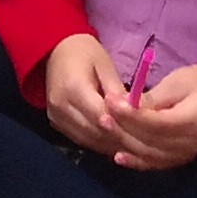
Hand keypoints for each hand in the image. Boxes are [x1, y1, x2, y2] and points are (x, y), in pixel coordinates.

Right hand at [38, 33, 133, 157]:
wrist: (56, 51)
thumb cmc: (85, 52)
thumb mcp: (105, 64)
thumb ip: (117, 90)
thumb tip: (134, 112)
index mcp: (73, 87)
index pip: (100, 116)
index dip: (121, 126)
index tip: (140, 131)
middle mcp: (60, 106)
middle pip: (94, 132)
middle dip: (118, 139)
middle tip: (141, 143)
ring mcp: (55, 117)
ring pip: (88, 140)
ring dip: (110, 145)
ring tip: (131, 146)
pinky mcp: (56, 124)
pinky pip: (81, 140)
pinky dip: (99, 143)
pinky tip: (114, 143)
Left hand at [112, 64, 196, 171]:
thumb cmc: (195, 83)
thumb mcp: (173, 83)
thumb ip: (149, 99)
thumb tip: (122, 107)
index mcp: (195, 120)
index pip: (157, 122)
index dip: (131, 115)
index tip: (110, 102)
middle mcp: (193, 143)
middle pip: (152, 142)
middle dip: (124, 129)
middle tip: (102, 114)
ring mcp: (187, 155)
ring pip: (150, 155)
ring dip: (126, 144)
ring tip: (106, 129)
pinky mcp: (180, 160)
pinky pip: (155, 163)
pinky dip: (136, 161)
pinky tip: (119, 155)